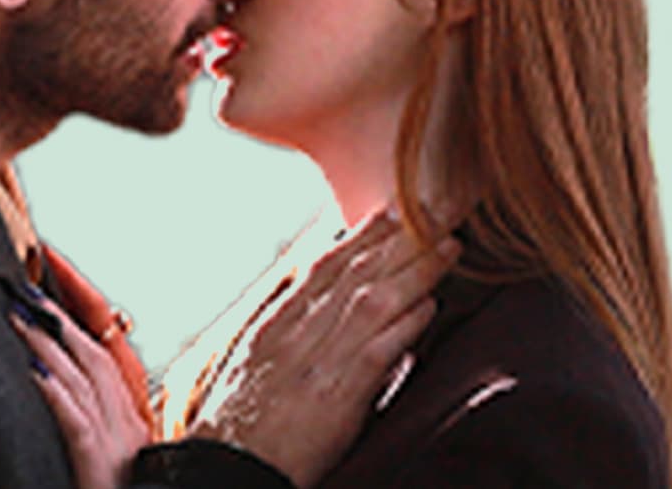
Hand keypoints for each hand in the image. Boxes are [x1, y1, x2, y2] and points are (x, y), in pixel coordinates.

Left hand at [14, 298, 150, 488]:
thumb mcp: (105, 457)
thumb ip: (90, 423)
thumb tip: (52, 385)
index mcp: (131, 420)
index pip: (107, 353)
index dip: (85, 313)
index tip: (57, 278)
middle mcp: (129, 423)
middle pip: (95, 355)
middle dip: (60, 317)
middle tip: (25, 287)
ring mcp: (117, 442)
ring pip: (84, 378)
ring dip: (48, 343)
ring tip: (17, 314)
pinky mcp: (99, 465)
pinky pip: (76, 421)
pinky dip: (55, 393)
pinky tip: (31, 372)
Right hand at [190, 205, 460, 486]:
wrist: (223, 464)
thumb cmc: (233, 423)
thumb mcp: (249, 361)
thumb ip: (283, 330)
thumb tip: (309, 304)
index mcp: (277, 321)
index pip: (327, 264)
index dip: (364, 235)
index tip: (393, 212)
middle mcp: (298, 329)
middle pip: (357, 270)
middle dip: (400, 237)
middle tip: (435, 209)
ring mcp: (318, 357)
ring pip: (375, 298)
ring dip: (417, 269)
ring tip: (449, 247)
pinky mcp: (337, 391)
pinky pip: (379, 348)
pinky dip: (407, 323)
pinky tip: (431, 305)